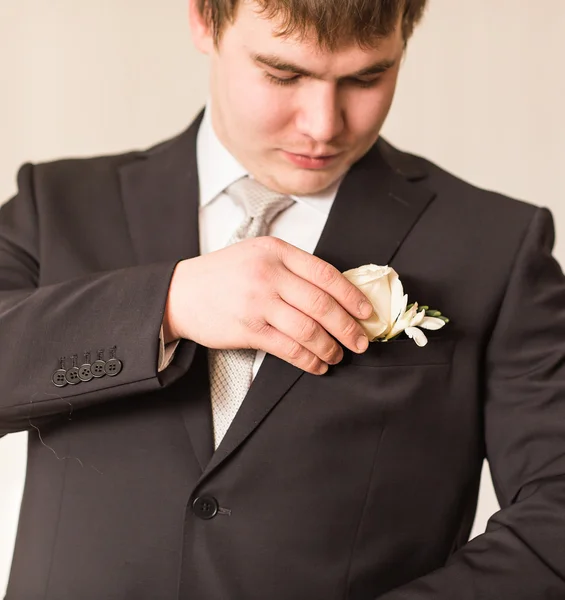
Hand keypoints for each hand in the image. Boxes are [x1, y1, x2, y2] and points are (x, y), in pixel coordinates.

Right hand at [163, 236, 372, 374]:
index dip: (352, 295)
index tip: (367, 312)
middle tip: (361, 341)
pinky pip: (289, 348)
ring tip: (338, 355)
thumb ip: (293, 268)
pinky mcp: (248, 329)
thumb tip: (336, 293)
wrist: (181, 293)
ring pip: (309, 329)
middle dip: (348, 327)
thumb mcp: (258, 256)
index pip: (326, 274)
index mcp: (276, 252)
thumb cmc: (223, 275)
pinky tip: (317, 364)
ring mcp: (258, 303)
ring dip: (330, 347)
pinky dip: (309, 360)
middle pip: (322, 304)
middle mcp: (269, 275)